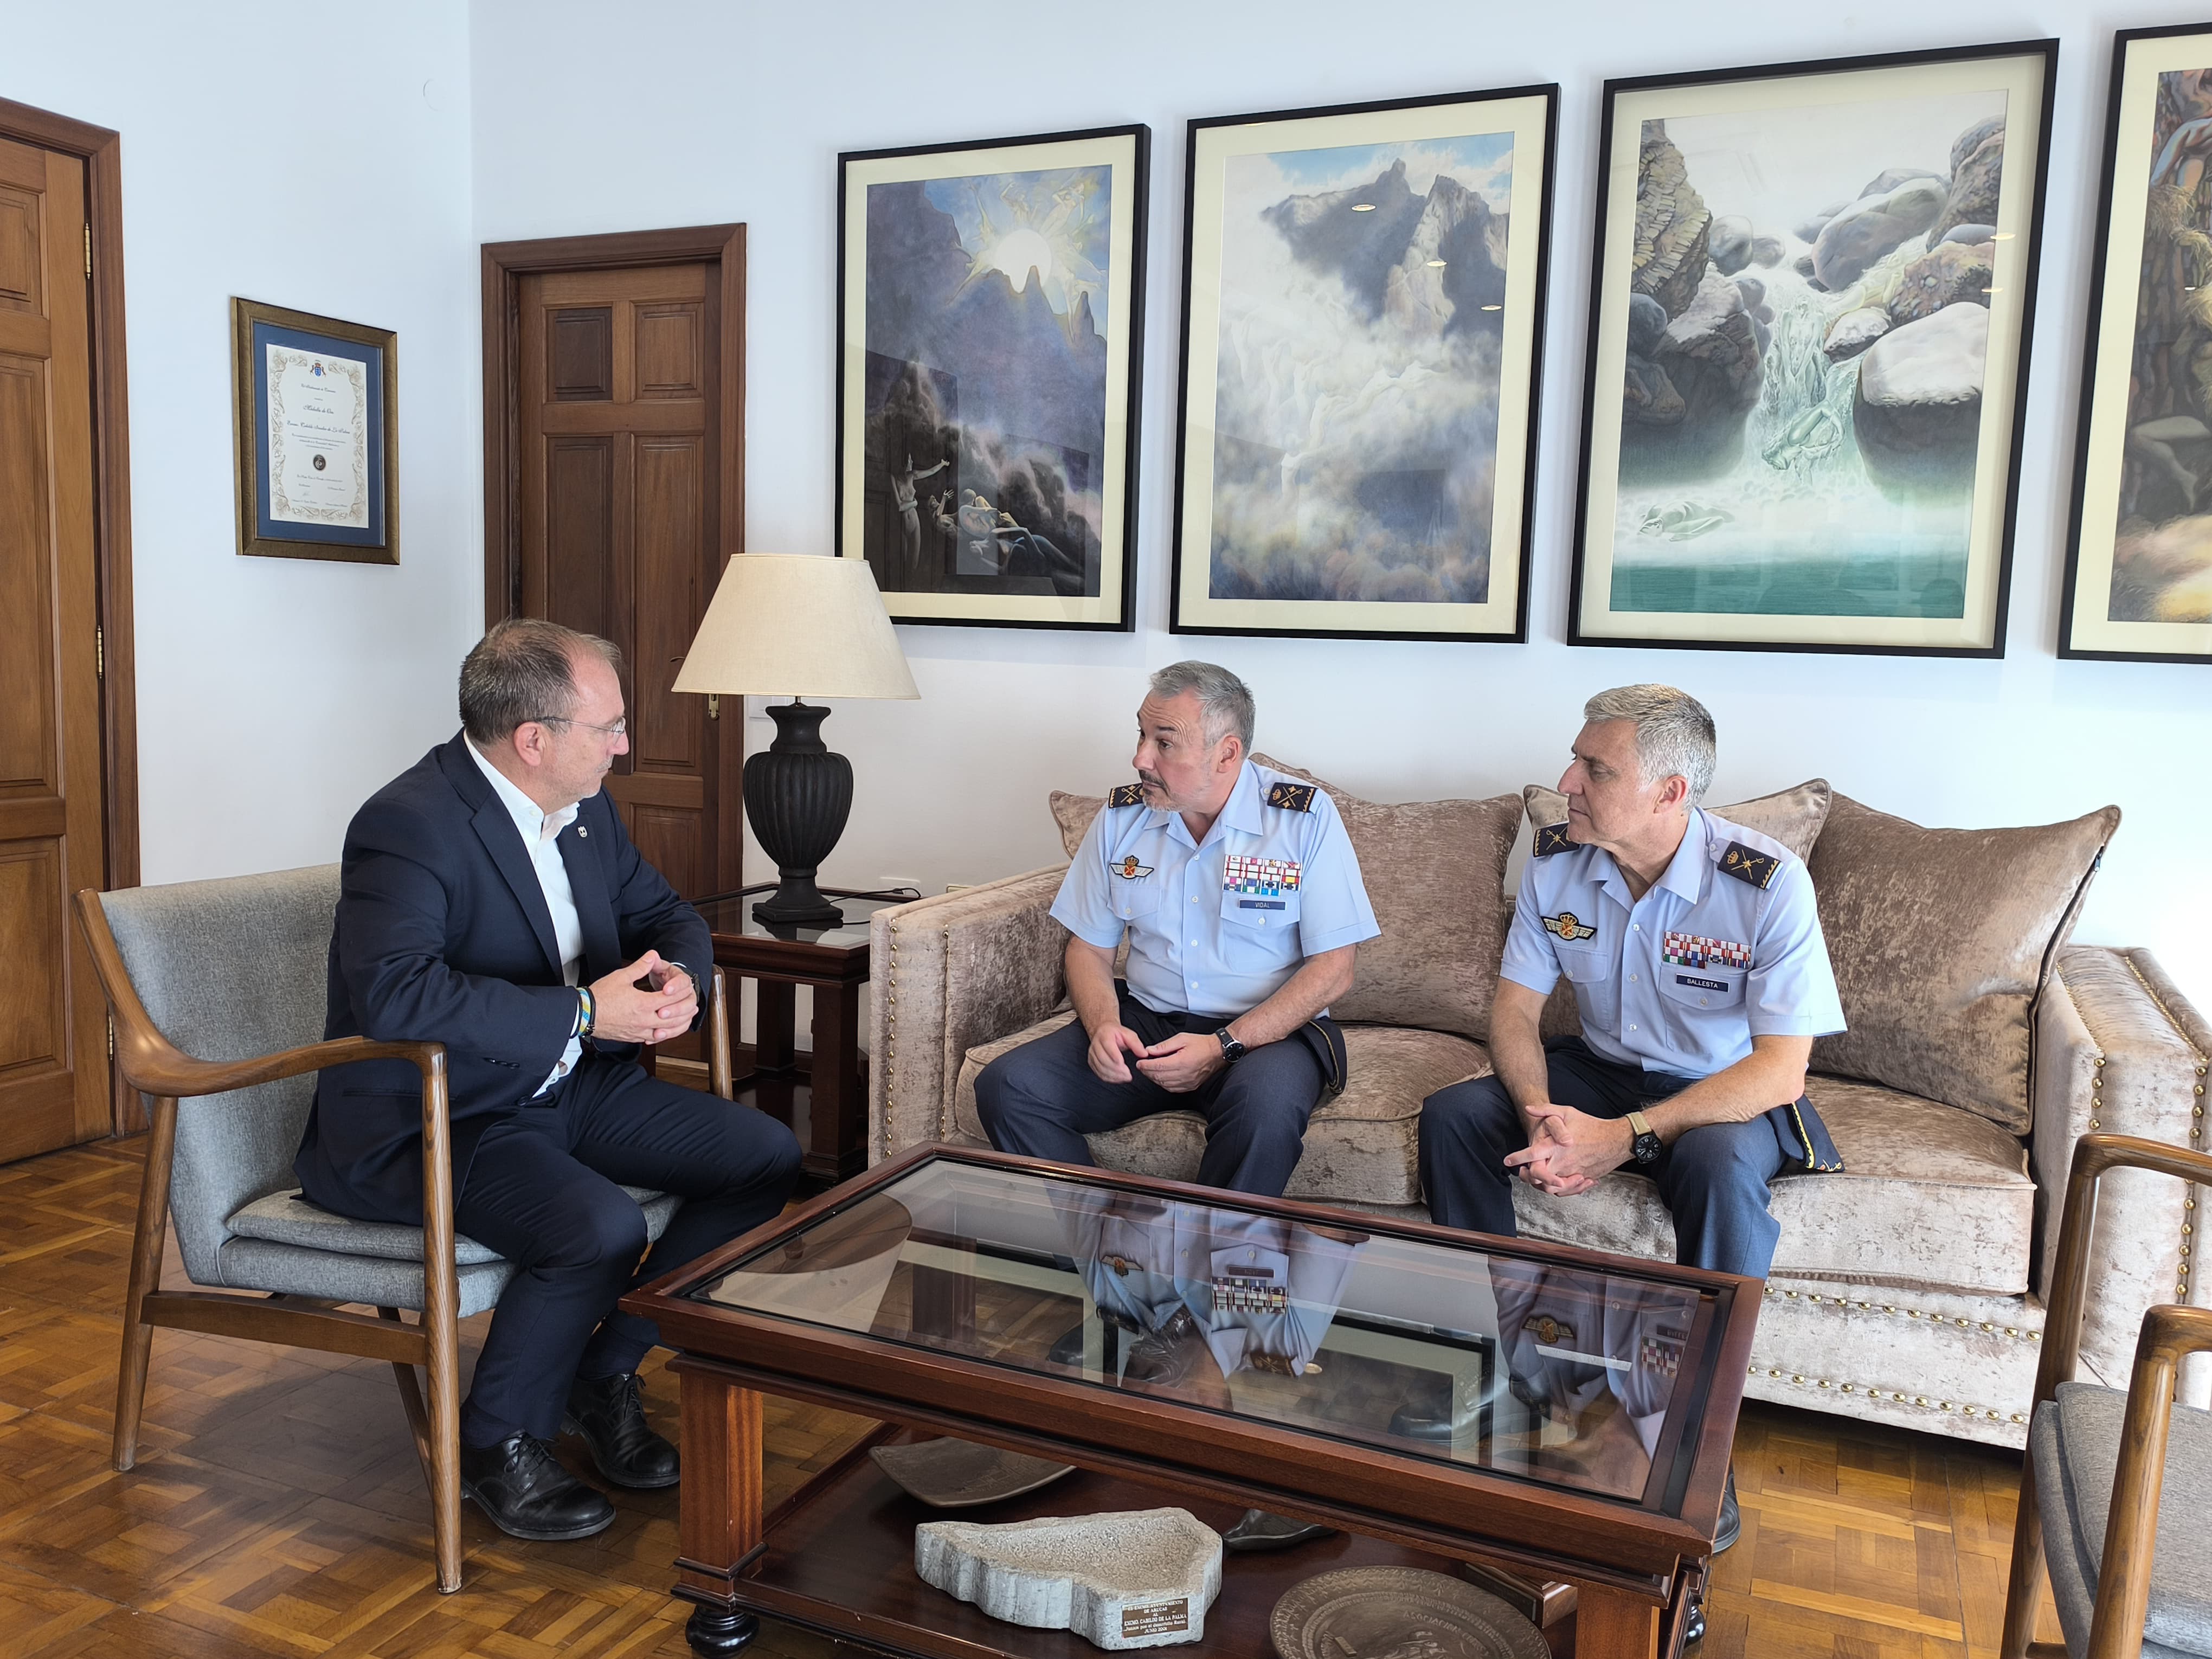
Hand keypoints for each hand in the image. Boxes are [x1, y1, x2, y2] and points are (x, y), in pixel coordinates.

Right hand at [587, 950, 698, 1045]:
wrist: (584, 1014)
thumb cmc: (600, 996)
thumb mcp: (621, 976)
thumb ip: (640, 967)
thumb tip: (652, 955)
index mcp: (643, 1004)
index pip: (670, 999)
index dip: (680, 994)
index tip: (686, 990)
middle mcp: (644, 1020)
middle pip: (672, 1018)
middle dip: (685, 1012)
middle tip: (694, 1007)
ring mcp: (639, 1031)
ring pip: (665, 1032)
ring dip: (678, 1026)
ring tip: (685, 1020)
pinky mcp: (633, 1037)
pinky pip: (653, 1039)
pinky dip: (663, 1035)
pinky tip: (665, 1032)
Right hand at [1086, 1022, 1148, 1083]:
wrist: (1103, 1032)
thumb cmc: (1115, 1034)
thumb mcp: (1128, 1034)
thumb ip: (1136, 1044)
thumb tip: (1143, 1054)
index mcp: (1104, 1035)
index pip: (1108, 1046)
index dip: (1115, 1056)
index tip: (1123, 1063)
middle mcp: (1096, 1045)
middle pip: (1103, 1059)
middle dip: (1116, 1069)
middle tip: (1128, 1074)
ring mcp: (1092, 1054)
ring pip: (1100, 1068)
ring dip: (1113, 1075)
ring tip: (1125, 1078)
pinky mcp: (1092, 1062)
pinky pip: (1099, 1073)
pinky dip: (1108, 1078)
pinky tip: (1118, 1079)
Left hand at [1134, 1031, 1225, 1093]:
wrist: (1217, 1053)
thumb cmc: (1201, 1044)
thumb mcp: (1181, 1038)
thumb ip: (1164, 1046)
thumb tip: (1149, 1051)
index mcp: (1182, 1061)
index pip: (1158, 1066)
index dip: (1146, 1065)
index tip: (1140, 1062)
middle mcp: (1185, 1074)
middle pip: (1159, 1077)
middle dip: (1147, 1072)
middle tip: (1141, 1066)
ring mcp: (1188, 1082)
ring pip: (1164, 1084)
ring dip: (1154, 1078)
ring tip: (1149, 1071)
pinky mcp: (1190, 1087)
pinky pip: (1172, 1088)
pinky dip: (1163, 1084)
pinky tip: (1160, 1077)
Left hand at [1505, 1103, 1632, 1195]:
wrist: (1616, 1140)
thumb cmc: (1591, 1125)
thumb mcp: (1568, 1111)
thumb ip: (1546, 1109)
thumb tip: (1528, 1108)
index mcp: (1557, 1146)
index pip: (1532, 1155)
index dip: (1517, 1158)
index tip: (1508, 1160)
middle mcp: (1563, 1162)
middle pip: (1538, 1177)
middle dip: (1526, 1176)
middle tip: (1521, 1172)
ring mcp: (1573, 1173)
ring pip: (1551, 1187)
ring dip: (1541, 1185)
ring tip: (1536, 1177)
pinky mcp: (1582, 1179)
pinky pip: (1566, 1191)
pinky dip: (1558, 1189)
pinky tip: (1555, 1181)